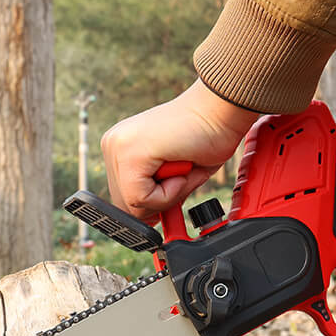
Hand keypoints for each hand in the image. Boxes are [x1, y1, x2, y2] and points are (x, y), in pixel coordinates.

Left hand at [101, 79, 257, 222]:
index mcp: (122, 146)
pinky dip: (169, 192)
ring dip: (166, 196)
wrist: (221, 111)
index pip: (123, 196)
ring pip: (133, 203)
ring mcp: (118, 146)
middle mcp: (114, 144)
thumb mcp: (175, 175)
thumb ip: (155, 195)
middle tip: (181, 175)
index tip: (172, 187)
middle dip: (157, 201)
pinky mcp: (130, 153)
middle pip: (124, 204)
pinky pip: (141, 198)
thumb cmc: (206, 137)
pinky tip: (181, 166)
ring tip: (181, 167)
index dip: (151, 203)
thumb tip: (145, 223)